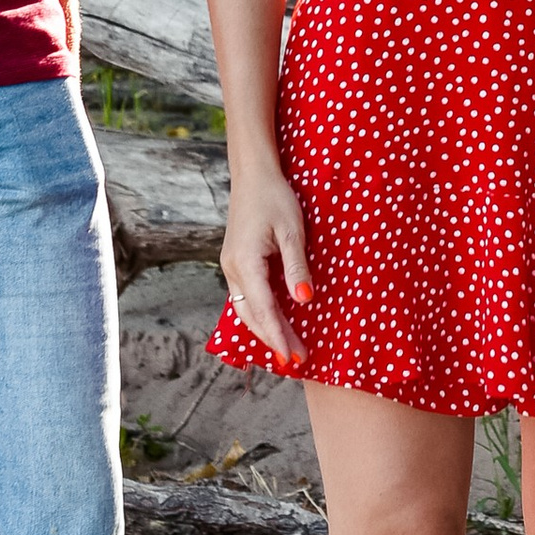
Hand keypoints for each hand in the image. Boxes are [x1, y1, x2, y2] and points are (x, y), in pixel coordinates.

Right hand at [220, 162, 313, 371]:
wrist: (253, 175)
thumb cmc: (275, 198)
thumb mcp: (292, 231)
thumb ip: (296, 267)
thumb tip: (304, 301)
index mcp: (245, 262)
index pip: (263, 308)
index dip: (278, 335)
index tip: (291, 356)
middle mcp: (232, 268)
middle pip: (251, 315)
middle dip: (273, 338)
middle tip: (295, 360)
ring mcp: (230, 266)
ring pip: (245, 309)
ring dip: (265, 329)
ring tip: (287, 347)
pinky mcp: (234, 262)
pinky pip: (245, 297)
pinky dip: (259, 314)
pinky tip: (273, 321)